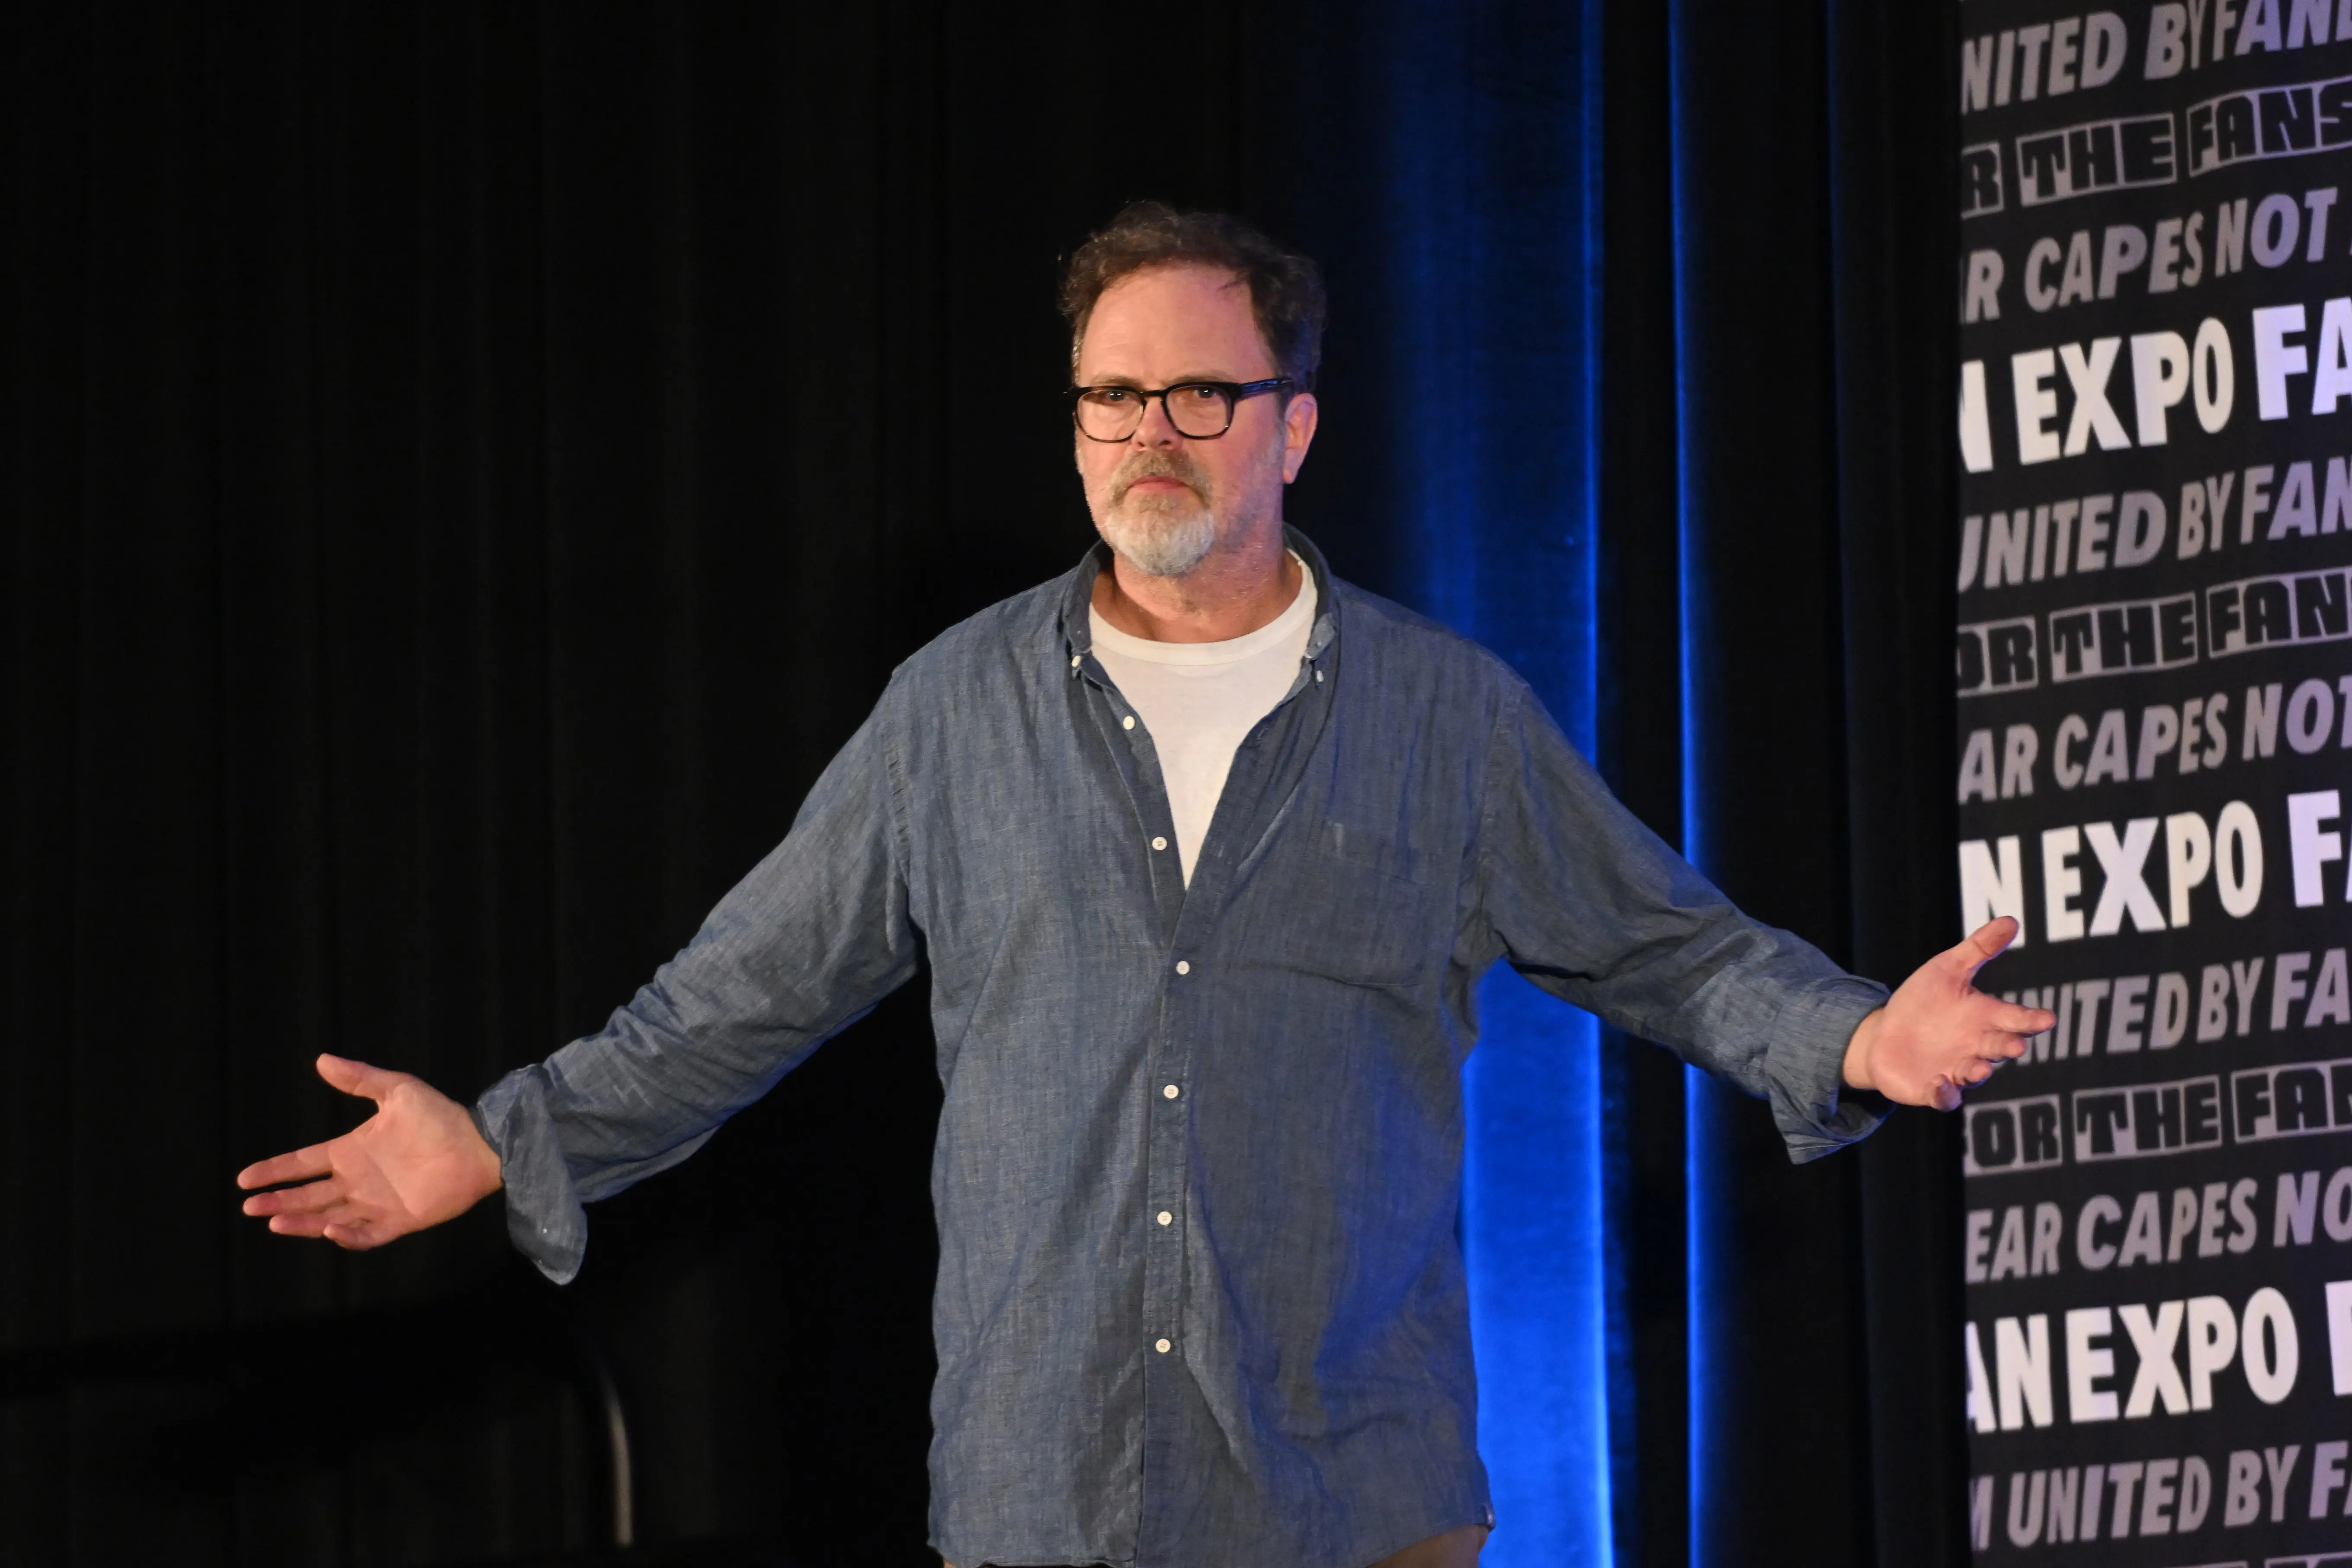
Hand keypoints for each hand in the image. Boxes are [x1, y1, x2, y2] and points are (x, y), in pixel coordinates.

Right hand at [237, 1054, 502, 1248]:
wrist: (479, 1143)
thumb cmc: (440, 1116)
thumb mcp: (397, 1090)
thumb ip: (360, 1078)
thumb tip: (322, 1059)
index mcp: (351, 1151)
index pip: (304, 1163)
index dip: (275, 1170)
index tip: (245, 1178)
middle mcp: (357, 1180)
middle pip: (308, 1195)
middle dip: (278, 1201)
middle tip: (250, 1206)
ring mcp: (375, 1203)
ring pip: (328, 1218)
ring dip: (301, 1222)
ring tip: (274, 1222)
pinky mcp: (398, 1221)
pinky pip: (366, 1236)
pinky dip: (347, 1237)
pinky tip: (329, 1230)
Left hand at [1840, 917, 2055, 1111]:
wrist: (1883, 1034)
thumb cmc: (1923, 1002)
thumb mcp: (1947, 969)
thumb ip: (1979, 949)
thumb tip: (2010, 920)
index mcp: (1984, 1018)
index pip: (2015, 1018)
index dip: (2031, 1020)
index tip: (2046, 1018)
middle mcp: (1976, 1047)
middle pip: (1999, 1047)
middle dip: (2008, 1045)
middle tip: (2016, 1044)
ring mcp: (1957, 1069)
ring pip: (1975, 1074)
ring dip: (1979, 1071)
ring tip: (1981, 1067)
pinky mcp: (1934, 1089)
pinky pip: (1944, 1096)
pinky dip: (1944, 1093)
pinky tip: (1939, 1083)